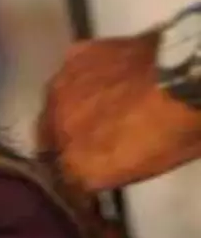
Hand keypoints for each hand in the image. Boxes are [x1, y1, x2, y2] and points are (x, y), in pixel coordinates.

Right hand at [39, 32, 200, 193]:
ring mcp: (60, 90)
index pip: (65, 180)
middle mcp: (58, 131)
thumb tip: (100, 165)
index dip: (77, 175)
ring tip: (96, 104)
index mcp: (78, 166)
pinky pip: (71, 73)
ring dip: (70, 108)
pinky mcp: (73, 57)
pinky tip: (104, 76)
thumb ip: (110, 167)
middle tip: (94, 137)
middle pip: (51, 140)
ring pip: (55, 104)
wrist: (187, 75)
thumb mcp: (149, 165)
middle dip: (68, 141)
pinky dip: (83, 79)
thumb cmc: (180, 129)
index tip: (90, 171)